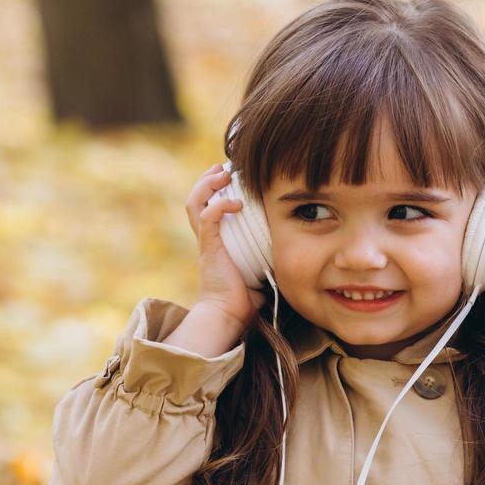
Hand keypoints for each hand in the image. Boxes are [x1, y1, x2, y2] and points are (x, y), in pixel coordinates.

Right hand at [185, 163, 266, 329]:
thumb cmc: (243, 300)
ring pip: (194, 203)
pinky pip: (208, 217)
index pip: (207, 207)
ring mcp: (206, 242)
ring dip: (207, 184)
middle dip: (207, 180)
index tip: (230, 176)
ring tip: (222, 174)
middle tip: (224, 168)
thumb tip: (290, 251)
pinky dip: (221, 205)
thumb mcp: (259, 271)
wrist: (228, 315)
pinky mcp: (209, 247)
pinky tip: (237, 204)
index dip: (215, 189)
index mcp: (216, 242)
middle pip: (195, 199)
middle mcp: (207, 238)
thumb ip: (268, 257)